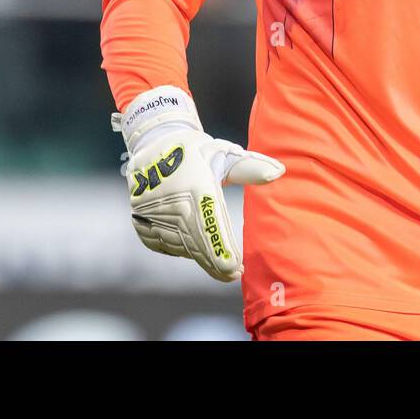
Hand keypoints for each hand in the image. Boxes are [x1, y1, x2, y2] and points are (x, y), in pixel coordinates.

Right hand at [111, 86, 284, 280]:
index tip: (236, 269)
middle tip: (233, 274)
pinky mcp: (140, 219)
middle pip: (195, 243)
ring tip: (218, 264)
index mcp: (196, 185)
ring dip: (198, 257)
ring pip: (179, 246)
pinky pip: (161, 244)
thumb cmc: (197, 151)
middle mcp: (171, 201)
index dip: (223, 250)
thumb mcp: (225, 153)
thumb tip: (279, 172)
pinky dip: (178, 250)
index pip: (211, 226)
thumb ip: (251, 166)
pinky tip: (193, 252)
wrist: (154, 144)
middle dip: (215, 262)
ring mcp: (151, 212)